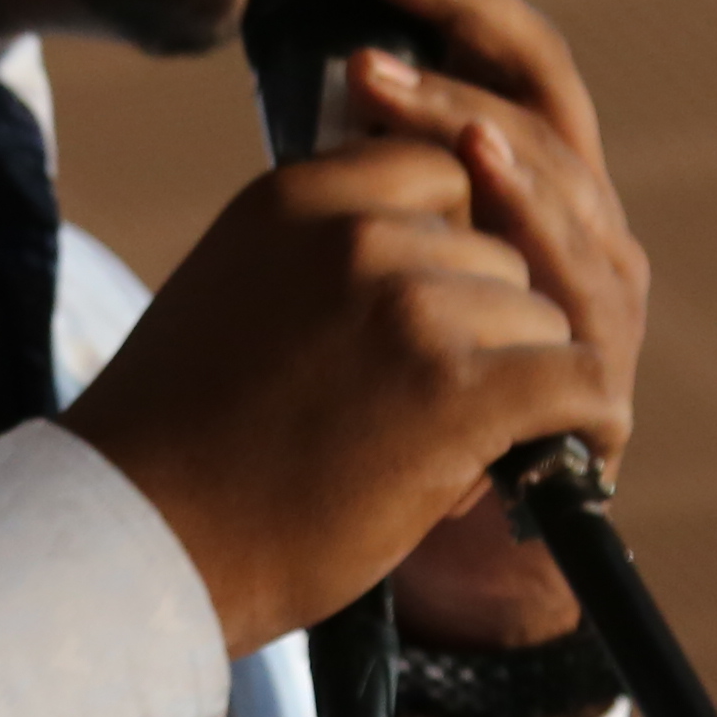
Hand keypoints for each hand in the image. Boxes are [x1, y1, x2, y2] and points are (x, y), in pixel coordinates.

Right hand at [59, 0, 644, 656]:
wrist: (134, 545)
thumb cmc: (177, 446)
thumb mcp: (234, 295)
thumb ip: (320, 256)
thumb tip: (432, 259)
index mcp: (296, 198)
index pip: (441, 171)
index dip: (454, 246)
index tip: (438, 314)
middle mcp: (357, 233)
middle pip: (498, 248)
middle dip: (486, 329)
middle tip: (429, 411)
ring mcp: (408, 305)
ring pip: (539, 317)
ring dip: (518, 385)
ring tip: (447, 457)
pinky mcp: (453, 390)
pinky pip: (575, 380)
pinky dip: (583, 423)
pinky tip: (558, 462)